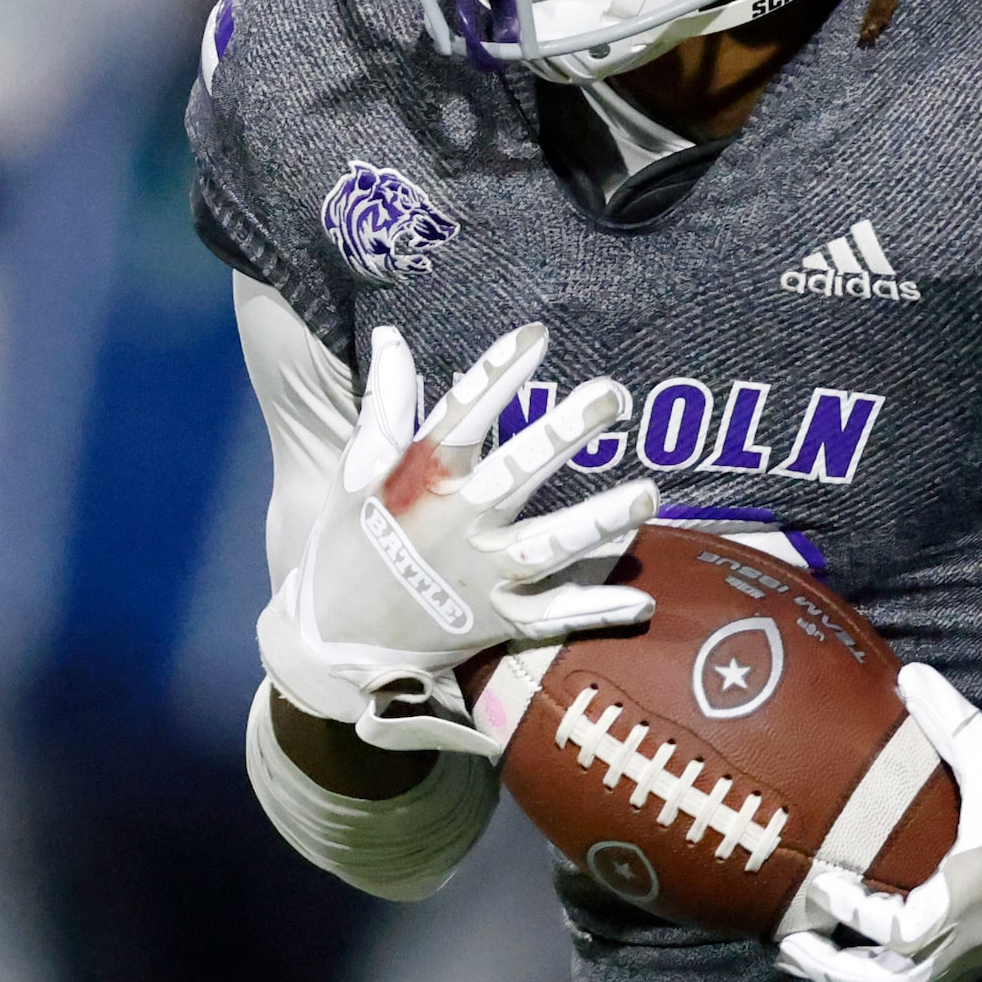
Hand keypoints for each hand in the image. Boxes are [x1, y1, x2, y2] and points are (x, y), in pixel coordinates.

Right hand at [258, 323, 658, 757]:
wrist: (333, 646)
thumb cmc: (348, 549)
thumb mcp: (352, 479)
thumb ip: (383, 412)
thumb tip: (393, 338)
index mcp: (419, 485)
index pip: (461, 418)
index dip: (496, 375)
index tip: (537, 335)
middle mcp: (455, 528)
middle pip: (516, 473)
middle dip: (563, 434)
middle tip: (611, 395)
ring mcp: (481, 578)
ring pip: (548, 546)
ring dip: (598, 522)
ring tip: (648, 495)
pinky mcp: (498, 621)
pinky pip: (554, 616)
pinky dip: (597, 612)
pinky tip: (642, 602)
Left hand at [774, 664, 981, 981]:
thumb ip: (948, 717)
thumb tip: (904, 676)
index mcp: (964, 895)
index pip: (887, 928)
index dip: (844, 911)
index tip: (818, 882)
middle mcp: (970, 936)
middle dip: (834, 972)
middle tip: (792, 945)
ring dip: (863, 981)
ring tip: (824, 956)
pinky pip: (941, 980)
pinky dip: (902, 974)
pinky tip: (882, 950)